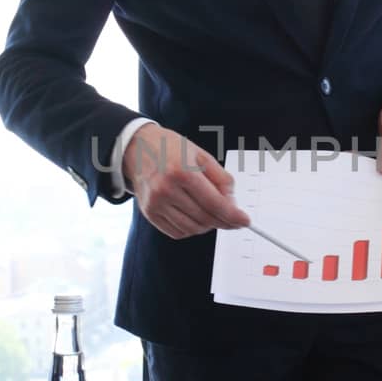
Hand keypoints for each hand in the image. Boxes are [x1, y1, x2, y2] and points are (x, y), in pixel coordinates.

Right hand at [124, 124, 246, 239]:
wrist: (137, 148)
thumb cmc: (170, 148)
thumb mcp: (201, 154)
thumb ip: (221, 178)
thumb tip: (232, 203)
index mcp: (181, 172)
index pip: (214, 203)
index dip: (233, 215)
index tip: (244, 221)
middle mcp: (166, 190)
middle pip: (205, 218)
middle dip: (224, 221)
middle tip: (233, 218)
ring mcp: (156, 204)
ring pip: (193, 228)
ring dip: (208, 225)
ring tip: (212, 213)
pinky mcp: (149, 213)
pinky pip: (178, 232)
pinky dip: (192, 229)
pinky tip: (195, 216)